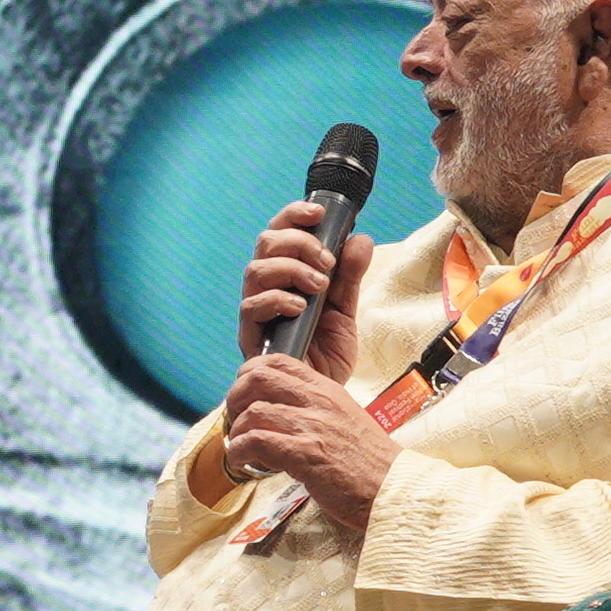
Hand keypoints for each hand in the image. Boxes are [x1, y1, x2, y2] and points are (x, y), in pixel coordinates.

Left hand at [218, 353, 399, 533]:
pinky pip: (256, 441)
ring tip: (242, 448)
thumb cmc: (369, 463)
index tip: (244, 396)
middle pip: (257, 377)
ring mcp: (312, 426)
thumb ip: (313, 410)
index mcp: (327, 391)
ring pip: (252, 411)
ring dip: (237, 432)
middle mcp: (318, 401)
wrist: (393, 489)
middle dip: (235, 398)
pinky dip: (240, 452)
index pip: (278, 361)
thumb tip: (276, 411)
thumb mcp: (343, 421)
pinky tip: (244, 463)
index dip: (249, 374)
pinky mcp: (305, 454)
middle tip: (236, 420)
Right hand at [234, 199, 372, 379]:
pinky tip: (300, 307)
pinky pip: (252, 306)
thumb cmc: (326, 355)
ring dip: (291, 269)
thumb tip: (359, 239)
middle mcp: (267, 287)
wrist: (317, 398)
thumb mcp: (346, 311)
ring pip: (256, 270)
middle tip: (326, 262)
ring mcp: (256, 310)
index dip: (294, 215)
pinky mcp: (250, 335)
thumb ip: (350, 276)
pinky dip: (278, 299)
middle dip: (298, 243)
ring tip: (319, 285)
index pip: (281, 232)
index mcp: (287, 274)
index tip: (319, 212)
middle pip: (266, 242)